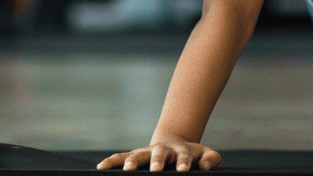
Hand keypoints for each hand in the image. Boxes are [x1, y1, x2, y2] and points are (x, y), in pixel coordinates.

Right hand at [96, 140, 219, 171]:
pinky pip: (120, 157)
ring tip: (127, 171)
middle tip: (156, 170)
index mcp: (181, 150)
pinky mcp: (134, 156)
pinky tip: (101, 168)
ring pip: (137, 155)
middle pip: (159, 153)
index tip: (183, 170)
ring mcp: (147, 152)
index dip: (183, 162)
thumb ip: (211, 159)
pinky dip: (111, 161)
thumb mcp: (205, 153)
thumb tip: (204, 166)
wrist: (174, 143)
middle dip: (156, 161)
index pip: (183, 156)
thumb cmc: (191, 155)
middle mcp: (162, 150)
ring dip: (132, 162)